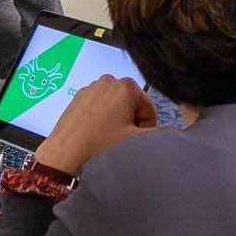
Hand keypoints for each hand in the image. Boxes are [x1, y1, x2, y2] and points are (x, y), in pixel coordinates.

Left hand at [33, 76, 157, 177]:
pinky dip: (101, 119)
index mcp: (125, 86)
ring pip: (115, 106)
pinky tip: (96, 133)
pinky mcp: (79, 97)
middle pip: (132, 104)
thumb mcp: (136, 141)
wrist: (65, 154)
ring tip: (107, 137)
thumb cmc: (96, 146)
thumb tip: (170, 133)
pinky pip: (99, 106)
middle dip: (130, 121)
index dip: (146, 126)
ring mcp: (91, 88)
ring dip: (116, 120)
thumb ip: (160, 135)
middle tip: (121, 138)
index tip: (137, 137)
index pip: (149, 107)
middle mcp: (107, 82)